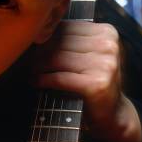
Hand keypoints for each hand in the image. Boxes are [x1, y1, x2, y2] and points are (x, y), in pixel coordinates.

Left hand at [34, 20, 141, 141]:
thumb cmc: (95, 81)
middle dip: (39, 53)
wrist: (114, 113)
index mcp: (106, 32)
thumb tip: (37, 29)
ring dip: (38, 67)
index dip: (46, 38)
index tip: (33, 48)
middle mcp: (108, 45)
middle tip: (27, 62)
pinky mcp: (96, 84)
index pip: (66, 28)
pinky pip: (59, 78)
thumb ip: (71, 40)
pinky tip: (36, 82)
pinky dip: (44, 80)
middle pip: (60, 42)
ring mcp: (105, 64)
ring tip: (31, 72)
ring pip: (57, 59)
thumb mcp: (89, 54)